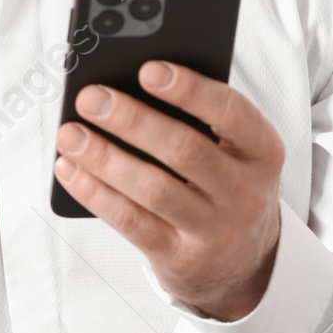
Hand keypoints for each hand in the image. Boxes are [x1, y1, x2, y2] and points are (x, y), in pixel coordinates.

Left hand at [55, 62, 283, 322]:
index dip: (190, 90)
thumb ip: (198, 120)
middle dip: (131, 120)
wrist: (242, 263)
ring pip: (152, 189)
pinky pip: (131, 222)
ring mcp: (213, 230)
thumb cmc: (225, 185)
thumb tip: (128, 88)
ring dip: (104, 158)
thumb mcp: (234, 151)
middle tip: (90, 98)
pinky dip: (94, 192)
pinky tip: (70, 169)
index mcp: (262, 152)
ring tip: (69, 134)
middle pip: (184, 151)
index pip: (232, 114)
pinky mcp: (179, 258)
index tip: (148, 69)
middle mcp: (244, 192)